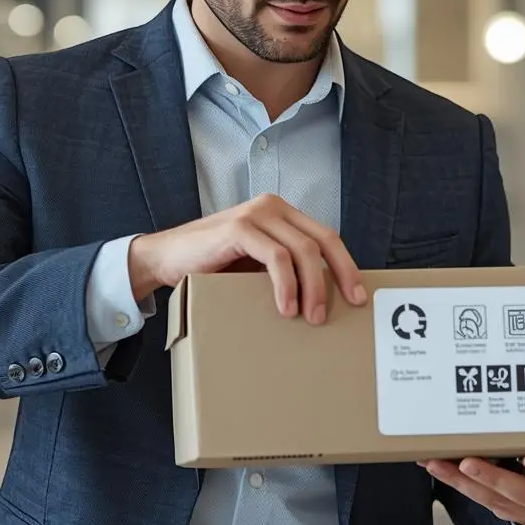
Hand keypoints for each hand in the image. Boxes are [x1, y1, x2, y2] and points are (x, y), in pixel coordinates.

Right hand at [128, 193, 366, 323]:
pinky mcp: (239, 228)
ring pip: (303, 250)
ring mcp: (256, 214)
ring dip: (313, 287)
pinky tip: (286, 307)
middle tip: (346, 307)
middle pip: (323, 241)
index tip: (358, 295)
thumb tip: (323, 297)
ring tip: (311, 317)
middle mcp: (272, 207)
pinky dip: (286, 285)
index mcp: (282, 214)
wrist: (166, 259)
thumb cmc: (214, 266)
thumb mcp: (257, 266)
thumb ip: (286, 269)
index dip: (346, 266)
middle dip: (340, 276)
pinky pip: (276, 257)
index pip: (326, 237)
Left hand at [419, 451, 524, 524]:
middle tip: (470, 461)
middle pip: (520, 493)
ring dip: (463, 481)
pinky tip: (437, 467)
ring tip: (441, 464)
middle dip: (493, 477)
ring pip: (491, 497)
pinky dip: (455, 483)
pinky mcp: (502, 510)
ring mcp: (522, 509)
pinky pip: (476, 498)